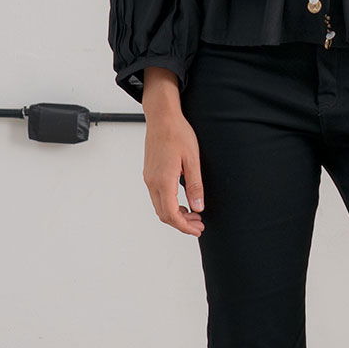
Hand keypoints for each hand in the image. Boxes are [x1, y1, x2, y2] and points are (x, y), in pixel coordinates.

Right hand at [141, 68, 204, 235]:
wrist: (162, 117)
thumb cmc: (178, 134)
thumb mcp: (193, 160)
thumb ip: (195, 186)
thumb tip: (198, 208)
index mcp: (163, 180)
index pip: (171, 214)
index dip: (184, 226)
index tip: (197, 229)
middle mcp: (152, 181)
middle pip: (164, 214)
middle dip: (181, 223)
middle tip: (199, 224)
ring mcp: (149, 178)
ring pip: (159, 206)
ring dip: (175, 214)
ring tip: (194, 214)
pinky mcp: (149, 173)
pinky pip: (157, 196)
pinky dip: (169, 204)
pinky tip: (183, 201)